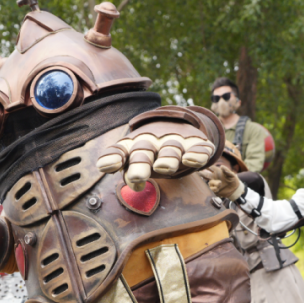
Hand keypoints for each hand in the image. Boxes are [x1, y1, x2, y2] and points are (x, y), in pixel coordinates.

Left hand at [97, 121, 214, 190]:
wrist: (177, 126)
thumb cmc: (150, 152)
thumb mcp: (135, 160)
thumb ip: (126, 170)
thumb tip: (115, 173)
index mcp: (134, 146)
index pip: (121, 151)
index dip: (114, 158)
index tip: (105, 166)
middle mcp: (153, 142)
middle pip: (145, 152)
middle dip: (141, 164)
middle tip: (137, 176)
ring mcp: (175, 142)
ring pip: (170, 150)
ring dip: (167, 159)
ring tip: (163, 167)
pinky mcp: (196, 143)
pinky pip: (198, 149)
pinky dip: (197, 154)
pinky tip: (193, 160)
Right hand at [201, 165, 244, 200]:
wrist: (235, 189)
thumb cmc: (233, 180)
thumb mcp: (232, 175)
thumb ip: (227, 170)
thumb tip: (221, 166)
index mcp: (217, 171)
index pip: (210, 167)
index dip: (206, 166)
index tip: (202, 164)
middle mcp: (214, 177)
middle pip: (205, 174)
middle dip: (201, 173)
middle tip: (197, 172)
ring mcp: (214, 183)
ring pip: (210, 182)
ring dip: (214, 183)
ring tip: (220, 183)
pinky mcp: (214, 189)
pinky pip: (211, 188)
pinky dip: (214, 188)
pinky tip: (218, 188)